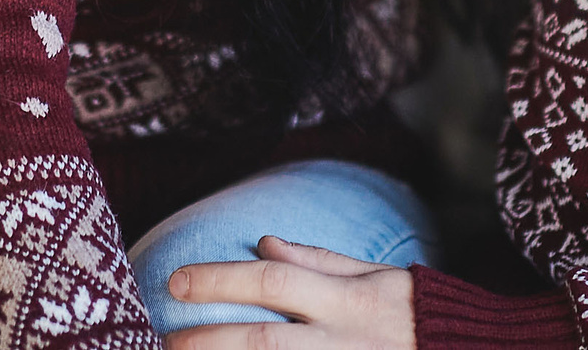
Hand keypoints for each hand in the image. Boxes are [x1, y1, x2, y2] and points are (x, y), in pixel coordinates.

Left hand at [166, 238, 414, 349]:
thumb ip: (321, 263)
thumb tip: (265, 246)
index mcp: (349, 301)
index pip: (273, 282)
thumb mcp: (377, 278)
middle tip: (167, 341)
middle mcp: (345, 342)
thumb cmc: (420, 316)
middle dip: (209, 341)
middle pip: (264, 342)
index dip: (220, 280)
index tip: (177, 282)